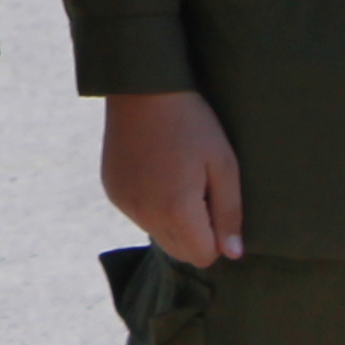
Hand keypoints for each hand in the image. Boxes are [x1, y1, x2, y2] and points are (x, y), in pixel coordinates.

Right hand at [100, 90, 242, 268]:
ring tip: (178, 178)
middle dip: (195, 233)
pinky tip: (156, 173)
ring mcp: (124, 202)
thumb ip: (229, 214)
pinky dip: (150, 205)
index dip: (216, 238)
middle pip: (178, 251)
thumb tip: (233, 254)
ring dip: (172, 220)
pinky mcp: (112, 190)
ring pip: (157, 234)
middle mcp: (145, 213)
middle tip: (200, 191)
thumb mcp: (224, 165)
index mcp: (176, 210)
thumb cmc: (192, 124)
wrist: (142, 88)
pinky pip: (138, 214)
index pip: (202, 257)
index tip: (216, 204)